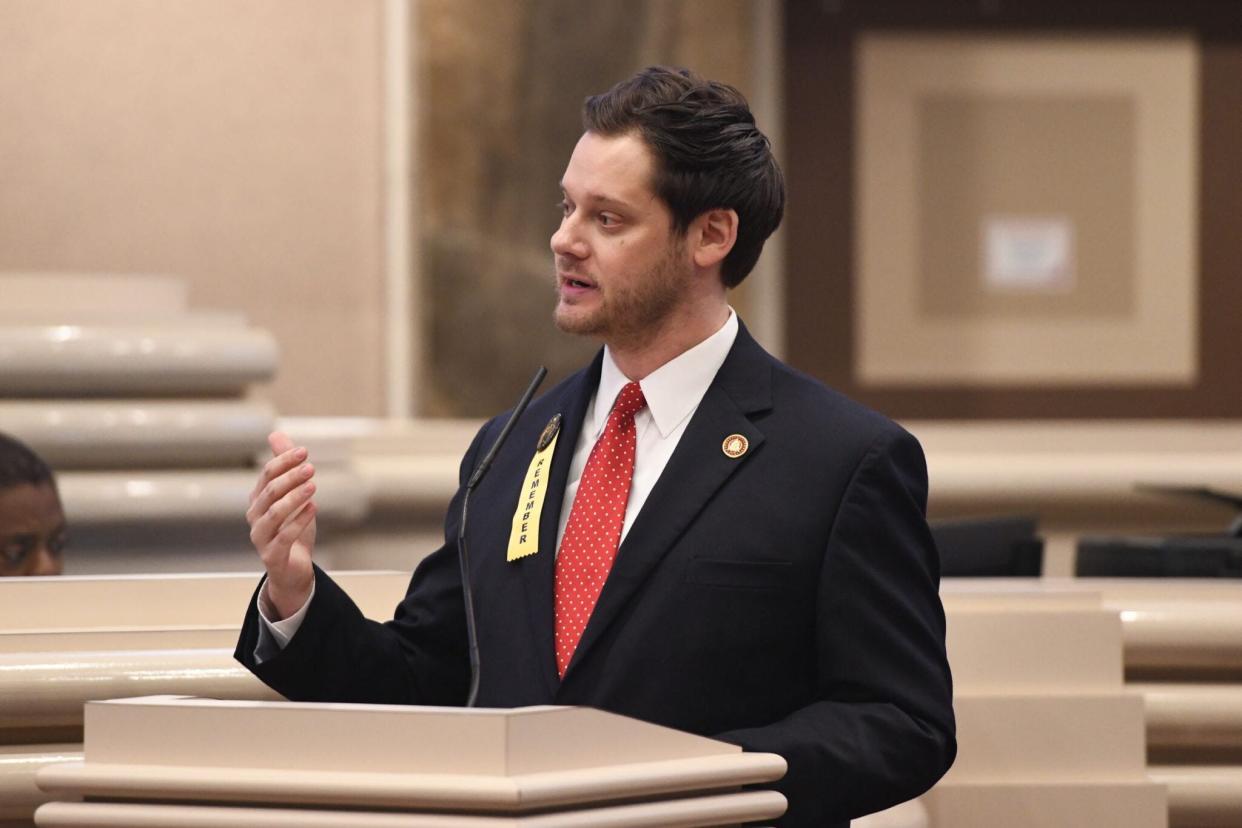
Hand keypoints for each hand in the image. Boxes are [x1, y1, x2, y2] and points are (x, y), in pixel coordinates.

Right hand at [246, 431, 317, 618]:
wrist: (292, 569)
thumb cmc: (292, 529)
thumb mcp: (292, 495)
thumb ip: (284, 467)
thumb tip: (274, 434)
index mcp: (258, 499)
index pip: (267, 474)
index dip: (284, 461)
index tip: (305, 451)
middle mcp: (255, 516)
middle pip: (270, 491)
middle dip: (291, 477)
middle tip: (311, 467)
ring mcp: (261, 537)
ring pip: (274, 513)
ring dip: (294, 498)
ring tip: (313, 486)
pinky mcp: (271, 555)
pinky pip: (284, 537)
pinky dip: (298, 521)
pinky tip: (313, 509)